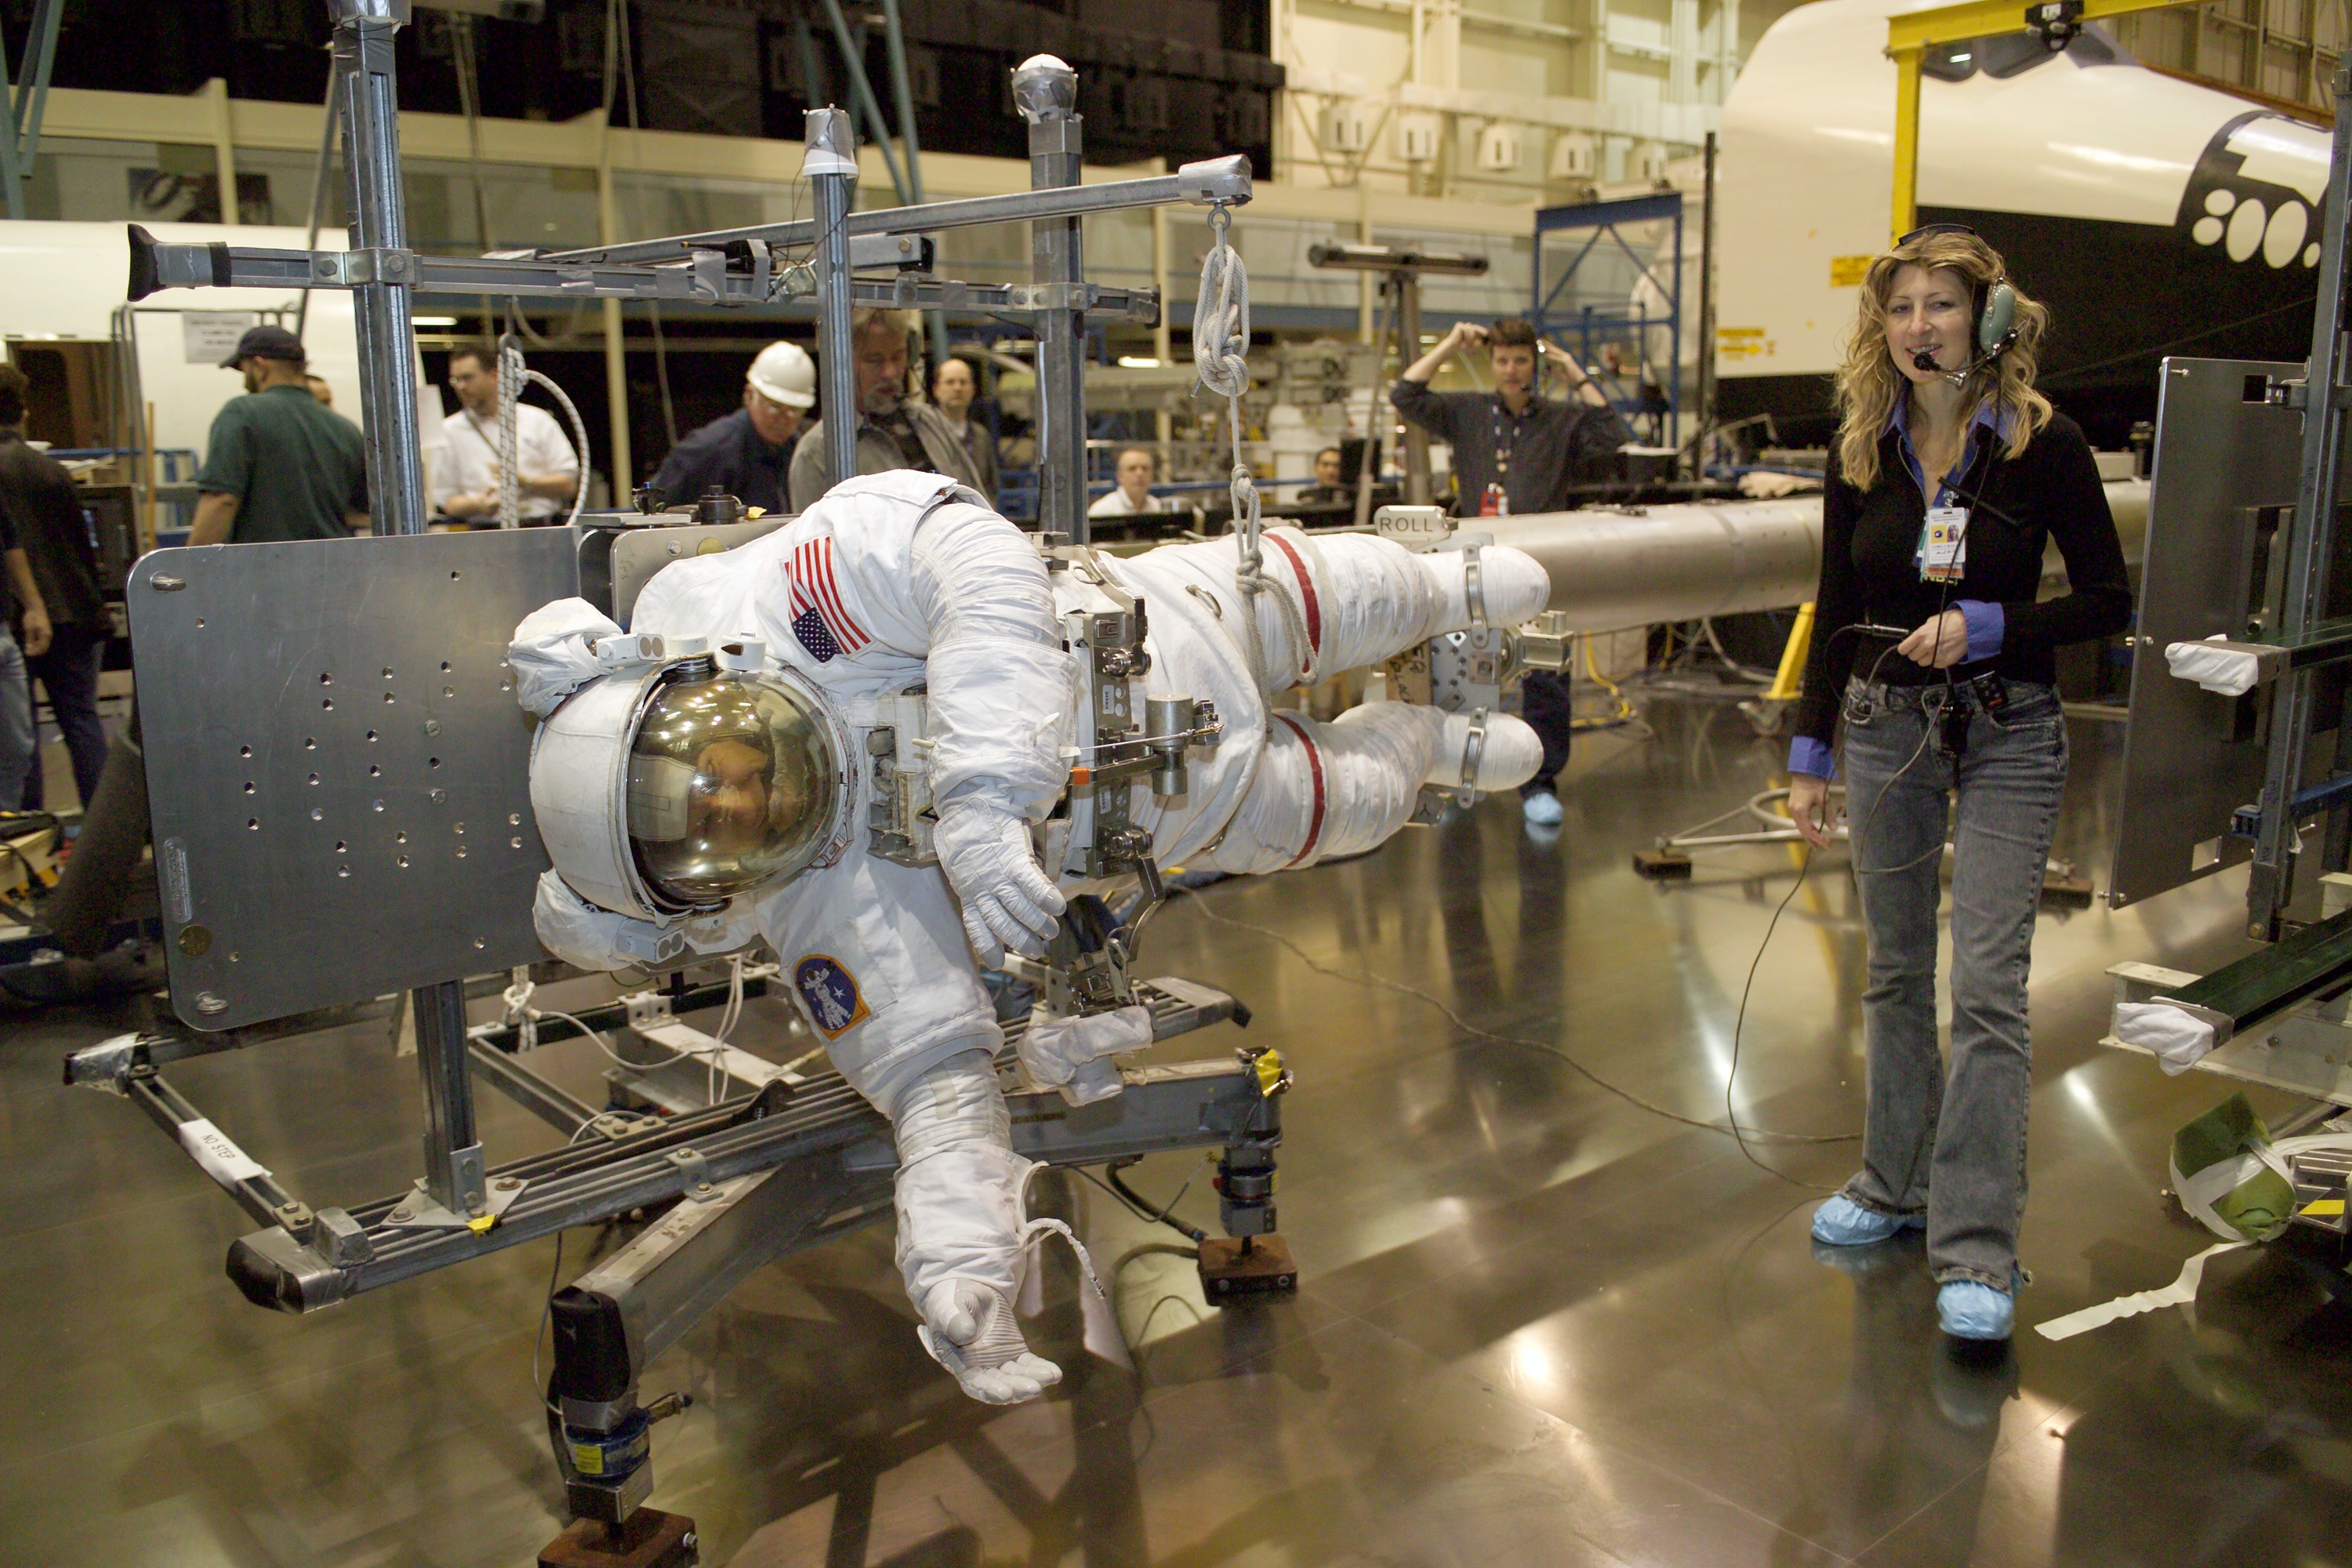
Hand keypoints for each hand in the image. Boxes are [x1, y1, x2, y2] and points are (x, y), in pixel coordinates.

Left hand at [19, 608, 49, 658]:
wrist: (36, 608)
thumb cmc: (32, 618)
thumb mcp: (29, 629)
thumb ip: (30, 640)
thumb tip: (29, 649)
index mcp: (45, 636)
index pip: (41, 648)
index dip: (34, 652)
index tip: (26, 654)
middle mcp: (49, 636)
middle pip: (44, 648)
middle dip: (36, 652)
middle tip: (27, 652)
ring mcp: (48, 634)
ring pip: (44, 645)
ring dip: (37, 648)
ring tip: (29, 649)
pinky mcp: (46, 632)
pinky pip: (43, 642)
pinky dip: (38, 645)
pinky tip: (32, 644)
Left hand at [933, 804, 1064, 966]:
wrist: (974, 805)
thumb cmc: (971, 839)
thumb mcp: (966, 868)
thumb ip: (978, 889)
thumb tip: (996, 908)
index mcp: (968, 892)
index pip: (976, 926)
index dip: (987, 946)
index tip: (998, 963)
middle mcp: (982, 887)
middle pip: (1002, 922)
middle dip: (1021, 940)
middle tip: (1038, 951)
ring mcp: (998, 874)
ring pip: (1019, 907)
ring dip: (1038, 923)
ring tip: (1052, 932)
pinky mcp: (1014, 858)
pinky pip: (1031, 884)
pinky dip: (1045, 898)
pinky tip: (1058, 908)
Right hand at [1452, 322, 1490, 353]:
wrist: (1452, 347)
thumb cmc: (1462, 347)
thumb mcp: (1472, 347)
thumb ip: (1477, 345)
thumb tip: (1480, 342)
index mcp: (1472, 330)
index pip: (1479, 329)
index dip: (1482, 330)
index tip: (1487, 333)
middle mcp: (1468, 326)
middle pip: (1476, 328)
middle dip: (1474, 337)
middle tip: (1469, 345)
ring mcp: (1464, 325)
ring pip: (1471, 330)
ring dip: (1469, 339)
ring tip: (1464, 344)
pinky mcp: (1459, 325)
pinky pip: (1466, 329)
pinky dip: (1464, 336)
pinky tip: (1460, 339)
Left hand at [1541, 339, 1587, 383]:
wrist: (1578, 381)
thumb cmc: (1569, 377)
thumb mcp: (1558, 374)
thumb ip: (1552, 372)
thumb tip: (1545, 370)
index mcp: (1563, 357)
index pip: (1553, 350)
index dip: (1546, 346)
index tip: (1540, 343)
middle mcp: (1565, 355)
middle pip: (1554, 348)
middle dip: (1546, 344)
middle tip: (1539, 340)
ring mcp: (1566, 357)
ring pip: (1555, 351)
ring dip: (1548, 348)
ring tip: (1541, 344)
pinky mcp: (1567, 361)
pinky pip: (1557, 358)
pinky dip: (1552, 357)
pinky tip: (1546, 355)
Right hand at [1789, 773, 1837, 847]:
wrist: (1805, 771)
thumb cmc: (1815, 784)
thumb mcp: (1824, 800)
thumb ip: (1829, 815)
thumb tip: (1834, 829)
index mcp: (1800, 811)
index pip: (1809, 830)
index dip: (1818, 838)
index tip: (1827, 843)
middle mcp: (1794, 812)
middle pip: (1802, 830)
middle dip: (1812, 839)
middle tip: (1821, 847)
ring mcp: (1792, 809)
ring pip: (1800, 826)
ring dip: (1808, 835)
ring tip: (1816, 842)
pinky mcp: (1794, 806)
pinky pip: (1799, 821)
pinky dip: (1805, 828)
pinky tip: (1811, 829)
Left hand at [1897, 609, 1968, 668]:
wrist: (1970, 627)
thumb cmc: (1951, 620)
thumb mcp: (1932, 621)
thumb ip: (1922, 631)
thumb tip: (1916, 638)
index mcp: (1921, 635)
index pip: (1903, 649)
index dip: (1905, 648)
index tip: (1908, 648)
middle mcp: (1926, 646)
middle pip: (1912, 657)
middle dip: (1917, 652)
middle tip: (1924, 647)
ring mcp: (1935, 656)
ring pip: (1922, 663)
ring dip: (1926, 658)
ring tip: (1934, 650)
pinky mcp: (1944, 662)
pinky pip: (1934, 665)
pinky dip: (1937, 660)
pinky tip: (1943, 652)